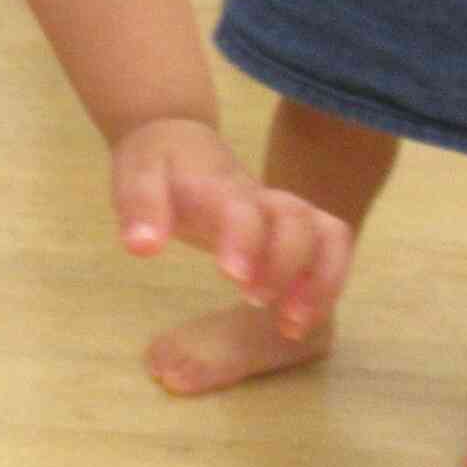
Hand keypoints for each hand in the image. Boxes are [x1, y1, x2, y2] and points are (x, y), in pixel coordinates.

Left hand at [109, 116, 350, 338]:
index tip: (232, 277)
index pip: (243, 210)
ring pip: (328, 234)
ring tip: (291, 325)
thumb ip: (141, 209)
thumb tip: (142, 247)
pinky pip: (330, 247)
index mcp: (220, 188)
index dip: (244, 241)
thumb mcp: (136, 177)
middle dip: (286, 267)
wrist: (181, 141)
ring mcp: (283, 211)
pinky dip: (326, 285)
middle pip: (298, 222)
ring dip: (321, 281)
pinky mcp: (294, 227)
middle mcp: (262, 198)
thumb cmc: (159, 164)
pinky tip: (294, 322)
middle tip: (254, 302)